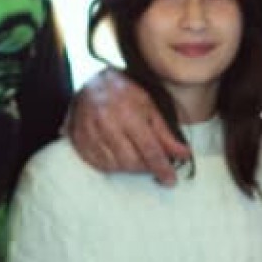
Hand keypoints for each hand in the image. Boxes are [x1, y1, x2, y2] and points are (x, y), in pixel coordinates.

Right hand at [65, 70, 187, 183]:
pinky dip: (111, 166)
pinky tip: (118, 158)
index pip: (149, 149)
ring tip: (136, 157)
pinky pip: (97, 164)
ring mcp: (89, 132)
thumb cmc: (125, 92)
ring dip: (129, 168)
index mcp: (128, 113)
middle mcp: (107, 123)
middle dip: (145, 168)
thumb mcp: (150, 106)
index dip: (161, 168)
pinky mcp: (78, 139)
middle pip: (130, 161)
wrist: (92, 80)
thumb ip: (165, 133)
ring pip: (113, 166)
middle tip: (153, 165)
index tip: (170, 181)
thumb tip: (183, 155)